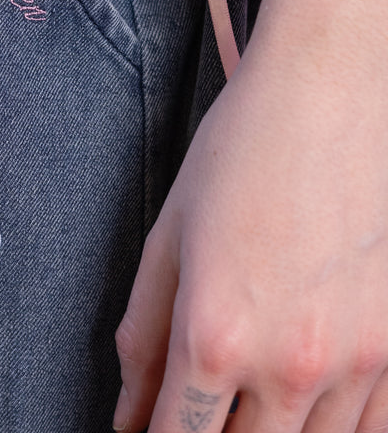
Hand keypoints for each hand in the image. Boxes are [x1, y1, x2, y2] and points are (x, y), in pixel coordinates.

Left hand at [114, 0, 387, 432]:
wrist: (332, 91)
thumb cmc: (243, 150)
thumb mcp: (170, 235)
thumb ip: (143, 338)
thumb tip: (127, 417)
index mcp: (214, 334)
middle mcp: (290, 364)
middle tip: (200, 407)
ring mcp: (358, 362)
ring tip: (247, 398)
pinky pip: (370, 432)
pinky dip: (332, 429)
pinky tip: (304, 402)